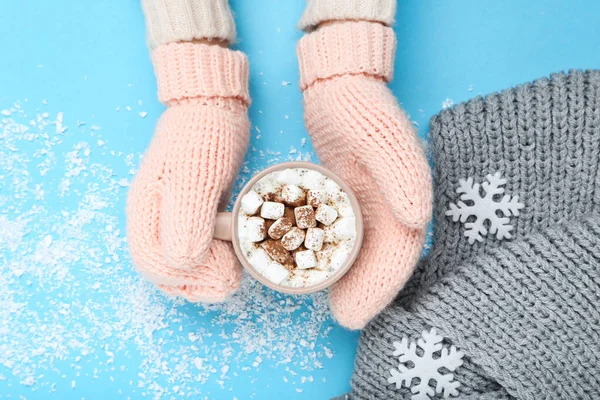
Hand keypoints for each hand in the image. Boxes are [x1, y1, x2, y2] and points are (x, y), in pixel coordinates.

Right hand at [127, 43, 249, 301]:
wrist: (214, 106)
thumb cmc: (203, 137)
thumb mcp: (196, 177)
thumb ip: (187, 221)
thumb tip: (182, 266)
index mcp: (147, 211)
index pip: (153, 263)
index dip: (186, 279)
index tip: (222, 275)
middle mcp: (155, 218)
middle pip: (165, 269)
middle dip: (198, 283)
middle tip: (232, 281)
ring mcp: (173, 215)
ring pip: (182, 261)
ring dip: (206, 275)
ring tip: (235, 273)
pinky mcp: (193, 211)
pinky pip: (197, 246)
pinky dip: (214, 258)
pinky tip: (235, 257)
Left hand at [298, 22, 431, 328]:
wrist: (339, 87)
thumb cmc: (359, 107)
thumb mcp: (378, 134)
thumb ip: (401, 171)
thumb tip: (417, 218)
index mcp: (407, 193)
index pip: (400, 249)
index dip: (382, 285)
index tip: (356, 314)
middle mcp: (394, 202)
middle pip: (386, 257)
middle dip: (369, 292)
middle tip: (344, 319)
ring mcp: (374, 201)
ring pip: (370, 251)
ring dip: (356, 281)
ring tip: (335, 307)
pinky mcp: (353, 198)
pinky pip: (352, 236)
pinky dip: (342, 258)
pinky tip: (323, 271)